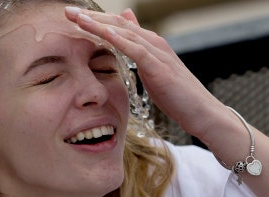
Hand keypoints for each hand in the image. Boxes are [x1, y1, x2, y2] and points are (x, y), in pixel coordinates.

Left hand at [64, 6, 223, 137]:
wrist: (202, 113)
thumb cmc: (178, 96)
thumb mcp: (153, 70)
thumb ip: (139, 51)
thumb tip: (128, 34)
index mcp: (150, 44)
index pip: (119, 26)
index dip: (95, 20)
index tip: (72, 18)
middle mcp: (154, 42)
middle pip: (118, 23)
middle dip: (91, 17)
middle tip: (67, 11)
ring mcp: (158, 52)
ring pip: (124, 32)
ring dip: (98, 24)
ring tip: (76, 18)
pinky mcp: (159, 66)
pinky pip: (134, 48)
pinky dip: (116, 39)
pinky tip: (100, 33)